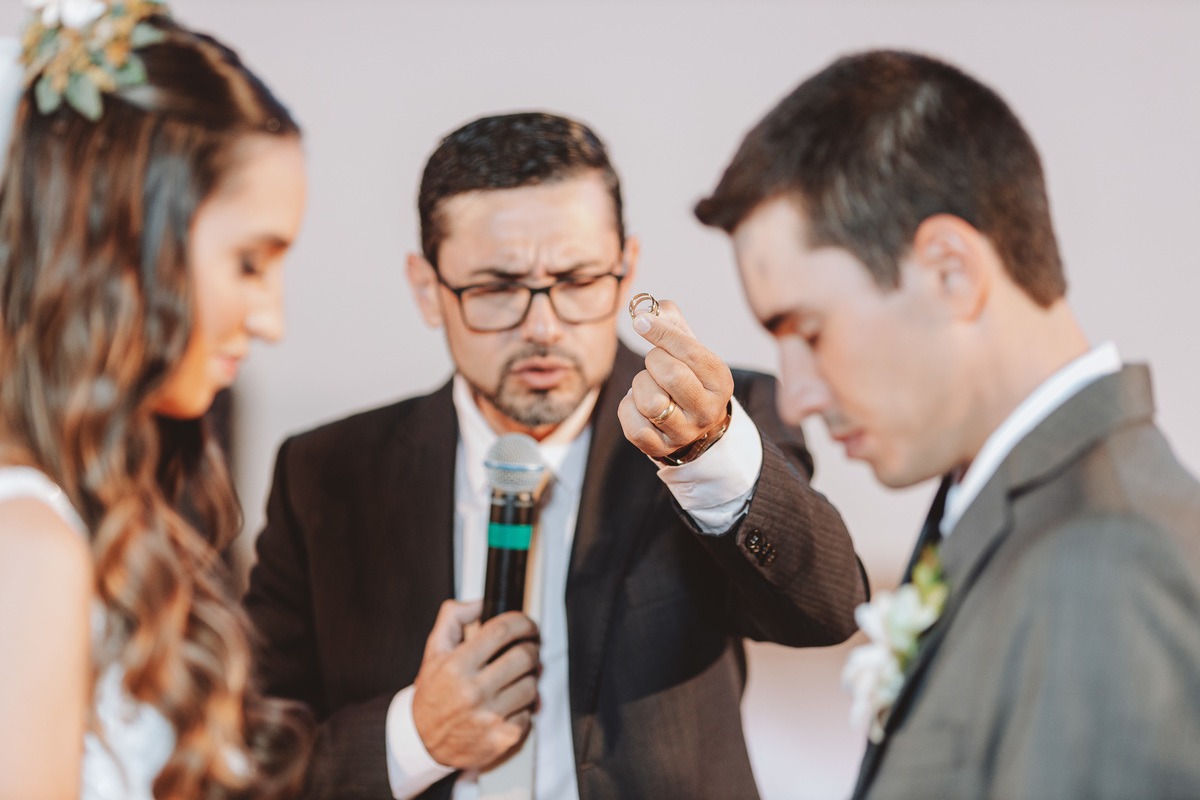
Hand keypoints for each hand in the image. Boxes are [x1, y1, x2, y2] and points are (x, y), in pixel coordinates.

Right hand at [411, 600, 539, 769]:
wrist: (423, 741)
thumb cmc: (433, 694)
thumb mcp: (434, 650)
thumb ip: (453, 618)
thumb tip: (480, 604)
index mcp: (457, 666)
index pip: (501, 631)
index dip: (522, 622)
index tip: (527, 625)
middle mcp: (473, 691)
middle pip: (524, 657)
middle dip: (531, 649)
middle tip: (527, 649)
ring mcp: (489, 716)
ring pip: (531, 686)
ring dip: (529, 679)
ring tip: (516, 679)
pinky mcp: (501, 738)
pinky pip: (529, 715)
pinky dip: (523, 709)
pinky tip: (508, 705)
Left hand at [619, 299, 733, 459]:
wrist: (692, 423)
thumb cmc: (687, 374)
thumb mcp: (688, 345)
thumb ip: (671, 320)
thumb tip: (644, 311)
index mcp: (720, 381)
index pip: (690, 351)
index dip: (660, 332)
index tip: (640, 321)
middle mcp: (707, 410)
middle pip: (670, 374)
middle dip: (653, 361)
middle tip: (655, 363)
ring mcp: (685, 433)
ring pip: (650, 401)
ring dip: (640, 386)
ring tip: (649, 386)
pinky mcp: (660, 448)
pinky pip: (633, 426)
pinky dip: (628, 409)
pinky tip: (638, 406)